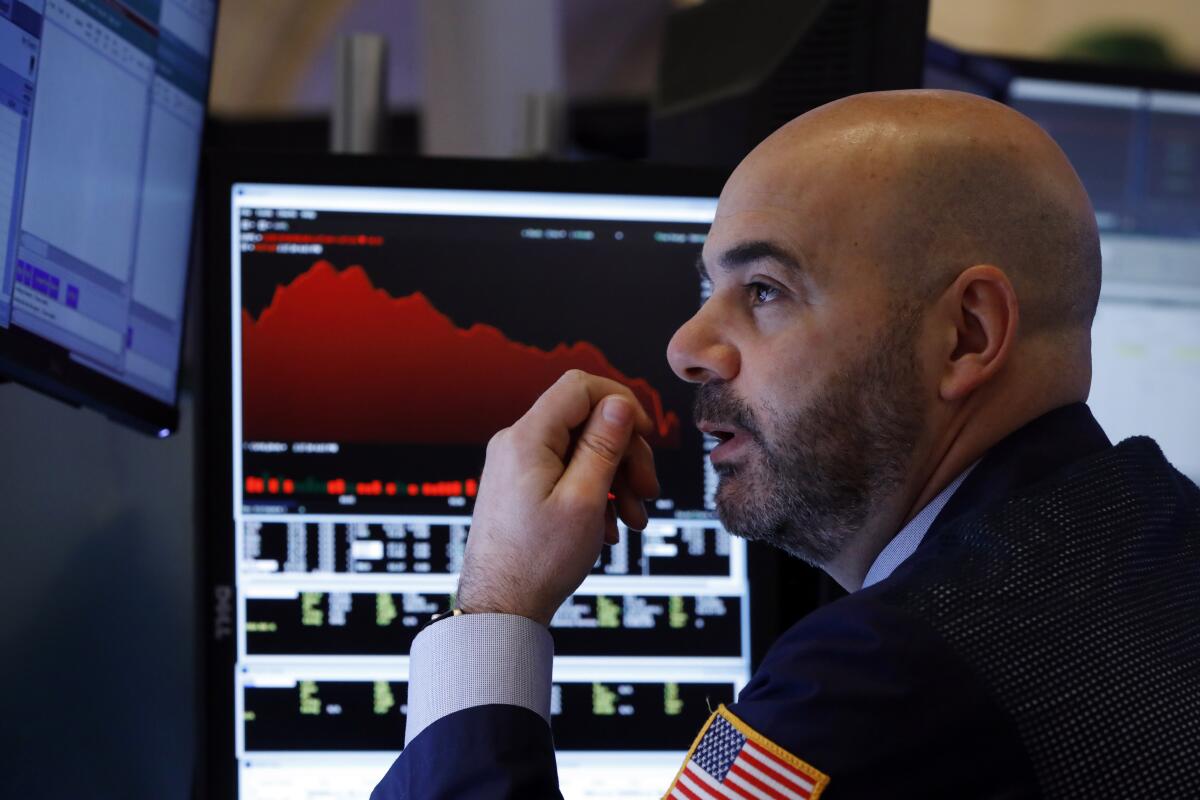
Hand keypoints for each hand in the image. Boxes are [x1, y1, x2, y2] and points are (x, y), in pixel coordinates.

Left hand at [456, 370, 660, 625]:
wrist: (502, 607)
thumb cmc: (537, 561)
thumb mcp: (584, 500)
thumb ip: (603, 445)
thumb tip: (619, 403)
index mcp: (526, 439)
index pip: (580, 387)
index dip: (621, 403)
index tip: (645, 435)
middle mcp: (516, 445)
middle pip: (586, 420)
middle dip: (625, 452)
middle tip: (647, 491)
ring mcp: (518, 466)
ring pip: (582, 450)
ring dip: (617, 479)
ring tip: (634, 519)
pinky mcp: (523, 487)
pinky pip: (568, 473)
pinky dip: (596, 493)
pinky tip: (610, 527)